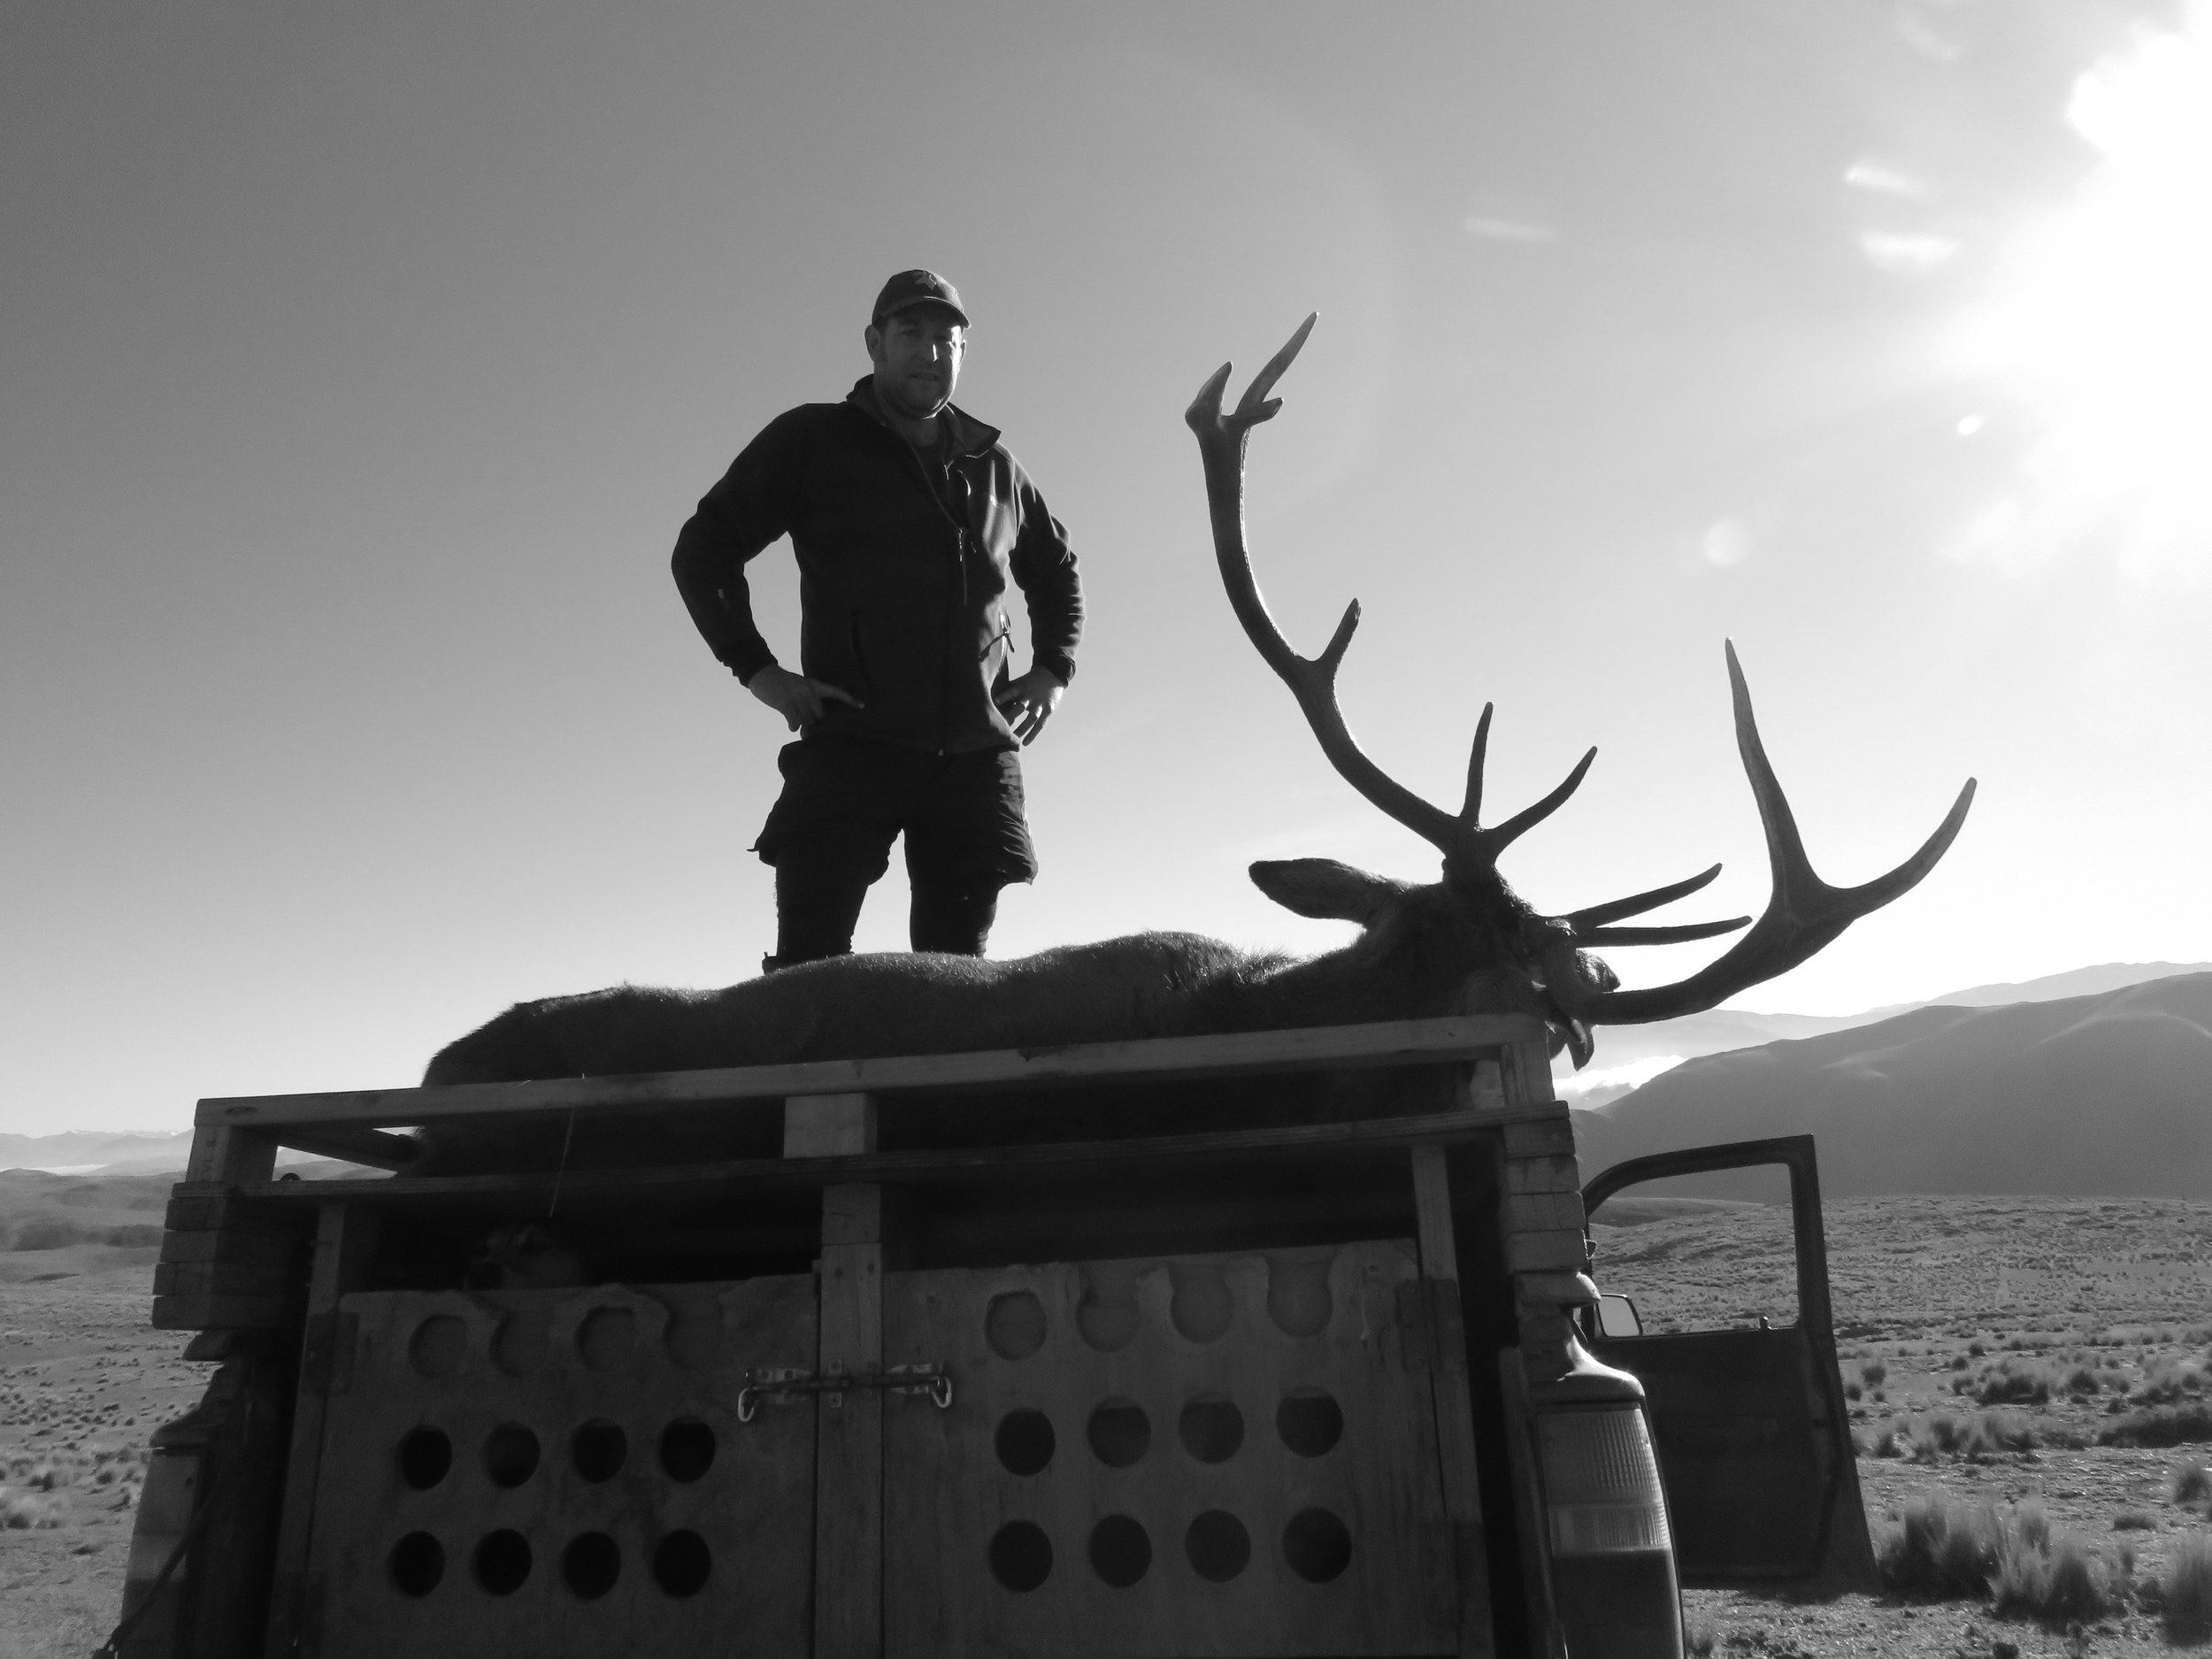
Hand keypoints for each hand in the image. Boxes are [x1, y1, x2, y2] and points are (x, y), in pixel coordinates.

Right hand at [747, 664, 862, 731]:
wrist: (762, 673)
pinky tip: (790, 726)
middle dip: (814, 722)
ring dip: (802, 725)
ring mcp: (798, 697)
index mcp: (814, 685)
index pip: (836, 692)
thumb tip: (814, 718)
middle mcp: (809, 691)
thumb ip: (809, 697)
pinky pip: (795, 722)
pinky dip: (793, 726)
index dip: (849, 699)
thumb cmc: (781, 681)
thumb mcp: (800, 684)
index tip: (862, 706)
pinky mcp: (786, 704)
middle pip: (820, 715)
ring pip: (807, 720)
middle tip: (807, 725)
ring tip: (795, 722)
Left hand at [994, 666, 1063, 744]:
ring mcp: (1040, 705)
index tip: (992, 705)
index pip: (1010, 693)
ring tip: (1011, 739)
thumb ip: (1002, 690)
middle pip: (1020, 707)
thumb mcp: (1016, 682)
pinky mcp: (1048, 711)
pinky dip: (1032, 735)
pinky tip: (1024, 743)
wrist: (1051, 676)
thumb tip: (982, 696)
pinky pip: (1039, 725)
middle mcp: (1030, 696)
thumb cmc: (1027, 681)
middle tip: (998, 728)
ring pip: (1030, 719)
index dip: (1001, 698)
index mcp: (1021, 688)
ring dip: (1021, 730)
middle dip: (1010, 717)